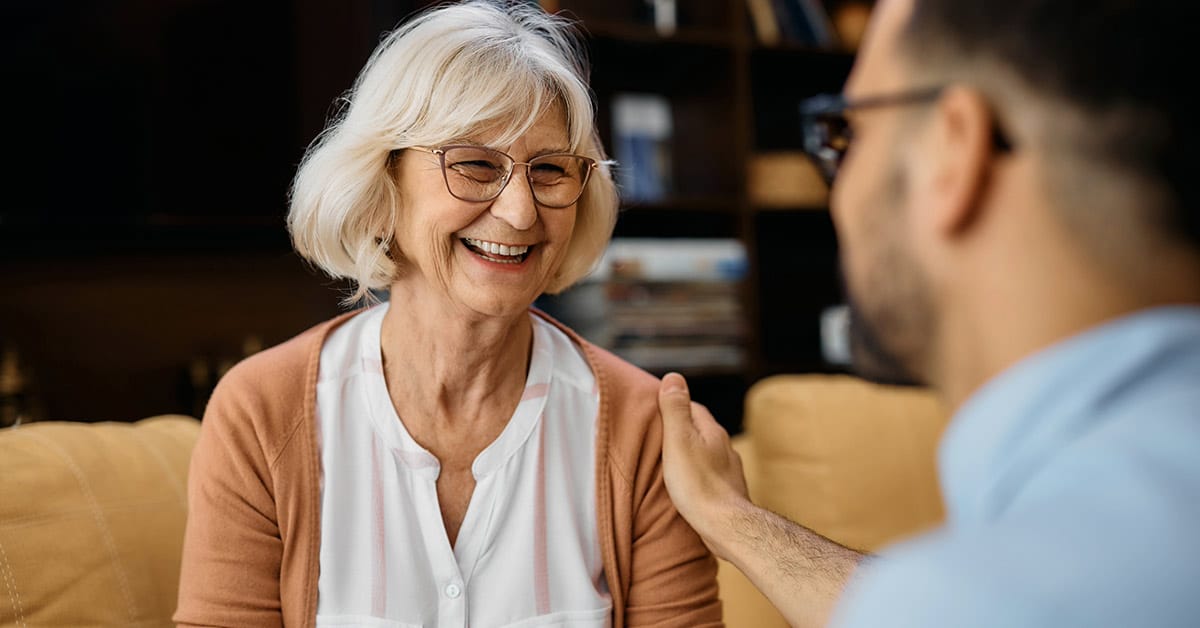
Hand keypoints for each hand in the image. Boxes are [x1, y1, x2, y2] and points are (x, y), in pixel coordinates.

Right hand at [658, 372, 749, 555]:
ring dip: (691, 454)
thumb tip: (673, 376)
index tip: (657, 410)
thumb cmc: (697, 484)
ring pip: (707, 454)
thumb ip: (675, 409)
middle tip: (660, 435)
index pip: (693, 408)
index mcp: (712, 431)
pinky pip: (710, 475)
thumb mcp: (678, 440)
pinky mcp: (728, 492)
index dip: (675, 406)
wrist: (725, 526)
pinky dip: (698, 474)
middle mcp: (724, 448)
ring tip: (671, 461)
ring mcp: (728, 470)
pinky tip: (688, 485)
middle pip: (701, 431)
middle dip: (683, 430)